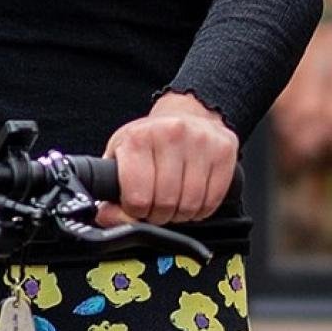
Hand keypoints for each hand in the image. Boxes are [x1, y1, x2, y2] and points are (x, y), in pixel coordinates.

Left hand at [96, 92, 237, 227]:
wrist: (186, 113)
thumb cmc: (151, 139)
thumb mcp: (121, 156)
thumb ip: (110, 190)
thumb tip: (107, 217)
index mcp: (138, 137)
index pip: (137, 197)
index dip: (135, 212)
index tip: (136, 207)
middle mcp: (170, 134)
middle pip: (165, 204)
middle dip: (159, 215)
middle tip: (156, 206)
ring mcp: (200, 141)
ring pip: (190, 205)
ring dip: (181, 214)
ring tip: (174, 201)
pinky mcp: (224, 150)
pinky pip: (212, 200)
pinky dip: (201, 209)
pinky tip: (192, 197)